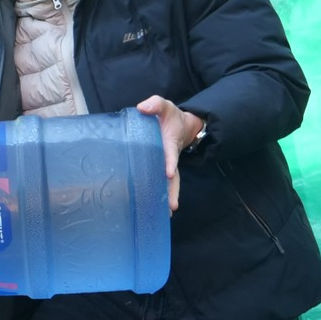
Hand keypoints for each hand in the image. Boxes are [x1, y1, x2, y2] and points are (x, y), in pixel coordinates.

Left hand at [136, 96, 203, 212]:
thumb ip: (155, 104)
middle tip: (172, 206)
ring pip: (169, 184)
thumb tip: (142, 107)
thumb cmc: (169, 116)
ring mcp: (166, 165)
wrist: (178, 124)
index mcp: (169, 144)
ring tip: (166, 215)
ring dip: (168, 198)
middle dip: (173, 191)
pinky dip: (159, 196)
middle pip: (173, 178)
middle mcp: (169, 158)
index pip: (170, 155)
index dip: (170, 163)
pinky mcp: (160, 170)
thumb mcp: (164, 106)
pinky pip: (161, 184)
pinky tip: (154, 210)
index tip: (169, 173)